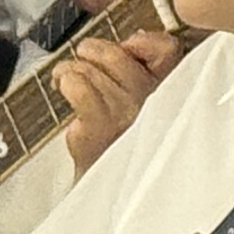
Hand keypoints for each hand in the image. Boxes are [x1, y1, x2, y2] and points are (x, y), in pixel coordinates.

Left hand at [55, 26, 183, 172]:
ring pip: (90, 70)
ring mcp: (128, 115)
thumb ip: (144, 72)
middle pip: (116, 56)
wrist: (108, 191)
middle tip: (83, 57)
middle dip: (92, 52)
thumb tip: (132, 41)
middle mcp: (155, 103)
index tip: (128, 47)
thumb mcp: (142, 106)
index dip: (143, 42)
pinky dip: (66, 81)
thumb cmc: (122, 146)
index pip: (167, 50)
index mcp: (170, 92)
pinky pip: (79, 86)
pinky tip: (63, 88)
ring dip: (70, 70)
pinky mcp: (101, 128)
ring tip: (65, 78)